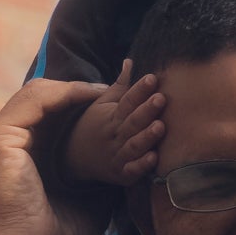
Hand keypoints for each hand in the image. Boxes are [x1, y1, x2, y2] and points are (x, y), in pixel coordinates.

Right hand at [0, 74, 111, 234]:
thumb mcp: (82, 198)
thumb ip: (93, 173)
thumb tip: (126, 155)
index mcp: (13, 159)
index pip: (45, 117)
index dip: (78, 106)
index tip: (114, 105)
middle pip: (40, 101)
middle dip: (78, 92)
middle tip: (116, 90)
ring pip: (37, 95)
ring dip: (76, 88)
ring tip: (111, 90)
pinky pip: (35, 101)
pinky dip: (66, 94)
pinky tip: (95, 96)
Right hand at [68, 67, 169, 188]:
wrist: (74, 156)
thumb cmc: (97, 125)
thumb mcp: (104, 104)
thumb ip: (121, 85)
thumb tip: (131, 60)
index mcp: (112, 116)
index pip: (127, 101)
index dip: (139, 90)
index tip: (152, 78)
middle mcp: (115, 135)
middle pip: (132, 122)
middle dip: (146, 110)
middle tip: (161, 99)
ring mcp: (118, 155)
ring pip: (133, 146)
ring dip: (147, 137)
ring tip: (160, 126)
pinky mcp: (122, 174)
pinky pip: (131, 170)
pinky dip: (141, 166)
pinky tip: (154, 158)